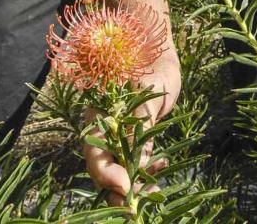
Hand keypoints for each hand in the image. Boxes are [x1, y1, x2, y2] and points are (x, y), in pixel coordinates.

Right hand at [83, 46, 181, 204]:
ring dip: (136, 183)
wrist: (156, 49)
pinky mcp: (134, 136)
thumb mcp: (146, 95)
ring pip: (122, 167)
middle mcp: (104, 129)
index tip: (125, 187)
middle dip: (119, 189)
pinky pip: (136, 159)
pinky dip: (148, 169)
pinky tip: (161, 167)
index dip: (106, 174)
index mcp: (98, 116)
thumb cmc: (149, 66)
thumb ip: (140, 125)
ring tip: (154, 191)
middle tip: (135, 205)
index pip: (94, 153)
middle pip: (105, 167)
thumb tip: (137, 160)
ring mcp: (119, 134)